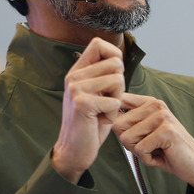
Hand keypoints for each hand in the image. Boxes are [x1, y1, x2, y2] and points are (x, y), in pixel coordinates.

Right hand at [51, 38, 124, 182]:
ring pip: (118, 81)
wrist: (73, 150)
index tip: (113, 75)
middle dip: (119, 86)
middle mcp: (73, 77)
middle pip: (116, 64)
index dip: (114, 55)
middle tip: (106, 102)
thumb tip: (118, 57)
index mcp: (77, 71)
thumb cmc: (89, 123)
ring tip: (102, 112)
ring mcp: (76, 89)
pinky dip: (112, 116)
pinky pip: (115, 102)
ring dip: (116, 101)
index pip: (99, 43)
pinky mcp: (82, 103)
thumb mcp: (95, 93)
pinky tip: (98, 122)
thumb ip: (102, 75)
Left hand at [113, 93, 193, 193]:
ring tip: (157, 150)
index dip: (114, 118)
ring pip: (126, 138)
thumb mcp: (146, 131)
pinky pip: (140, 150)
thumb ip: (130, 122)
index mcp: (149, 102)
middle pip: (117, 125)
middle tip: (148, 146)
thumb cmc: (169, 150)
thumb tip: (106, 116)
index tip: (128, 131)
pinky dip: (148, 159)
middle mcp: (155, 105)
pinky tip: (162, 155)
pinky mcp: (166, 131)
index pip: (118, 102)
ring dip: (139, 152)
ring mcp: (162, 117)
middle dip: (129, 142)